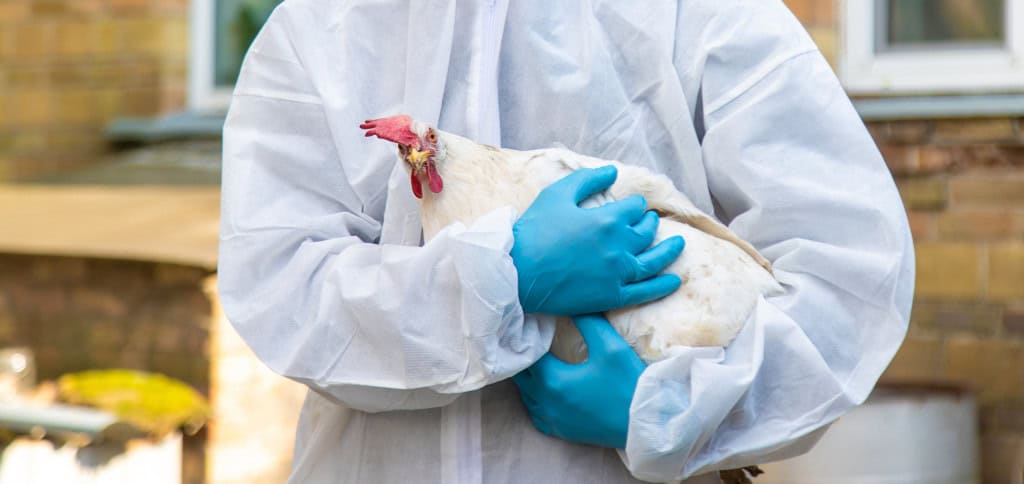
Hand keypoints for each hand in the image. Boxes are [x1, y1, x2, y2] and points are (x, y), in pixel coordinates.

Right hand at [511, 166, 685, 315]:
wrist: (516, 272)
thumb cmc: (533, 230)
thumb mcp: (557, 195)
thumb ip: (587, 180)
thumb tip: (613, 172)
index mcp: (607, 220)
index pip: (633, 208)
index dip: (633, 205)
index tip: (631, 207)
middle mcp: (619, 246)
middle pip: (645, 232)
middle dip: (649, 223)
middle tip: (649, 221)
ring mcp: (617, 274)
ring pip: (653, 260)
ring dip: (668, 250)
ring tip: (678, 244)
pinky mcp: (612, 297)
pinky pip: (645, 292)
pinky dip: (662, 286)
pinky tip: (674, 281)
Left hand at [512, 314, 644, 448]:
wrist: (646, 423)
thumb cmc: (628, 384)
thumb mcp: (611, 346)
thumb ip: (588, 322)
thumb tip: (571, 304)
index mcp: (552, 381)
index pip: (526, 354)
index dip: (527, 337)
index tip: (532, 323)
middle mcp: (545, 403)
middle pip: (521, 376)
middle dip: (524, 356)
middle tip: (532, 338)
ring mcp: (552, 420)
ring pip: (526, 396)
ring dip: (528, 378)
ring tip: (537, 359)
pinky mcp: (561, 432)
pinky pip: (536, 413)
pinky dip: (536, 399)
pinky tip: (546, 388)